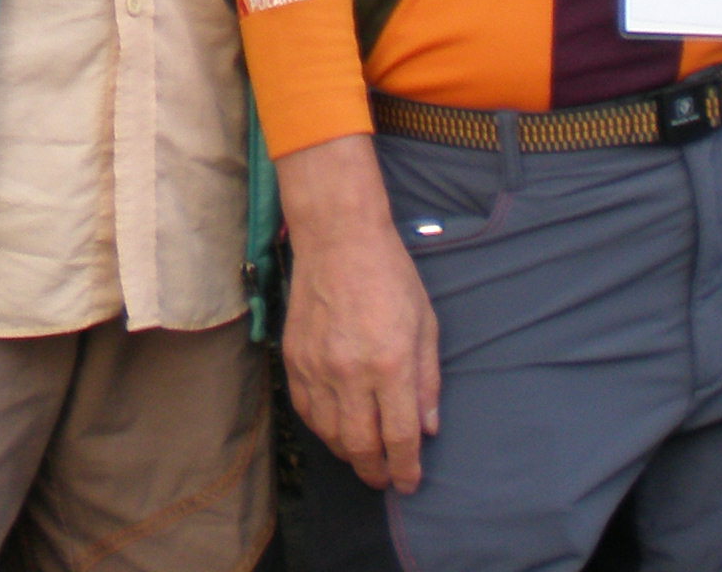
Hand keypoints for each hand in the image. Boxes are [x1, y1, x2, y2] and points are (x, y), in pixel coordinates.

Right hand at [277, 135, 439, 491]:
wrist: (338, 239)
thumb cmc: (390, 276)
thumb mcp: (426, 325)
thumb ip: (428, 381)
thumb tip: (428, 427)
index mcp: (391, 365)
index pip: (399, 437)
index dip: (406, 468)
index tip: (409, 482)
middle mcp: (351, 373)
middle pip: (360, 445)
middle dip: (375, 471)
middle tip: (384, 478)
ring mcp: (317, 367)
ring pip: (329, 434)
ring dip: (347, 453)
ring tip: (362, 455)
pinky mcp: (293, 358)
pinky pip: (305, 409)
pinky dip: (321, 428)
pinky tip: (335, 428)